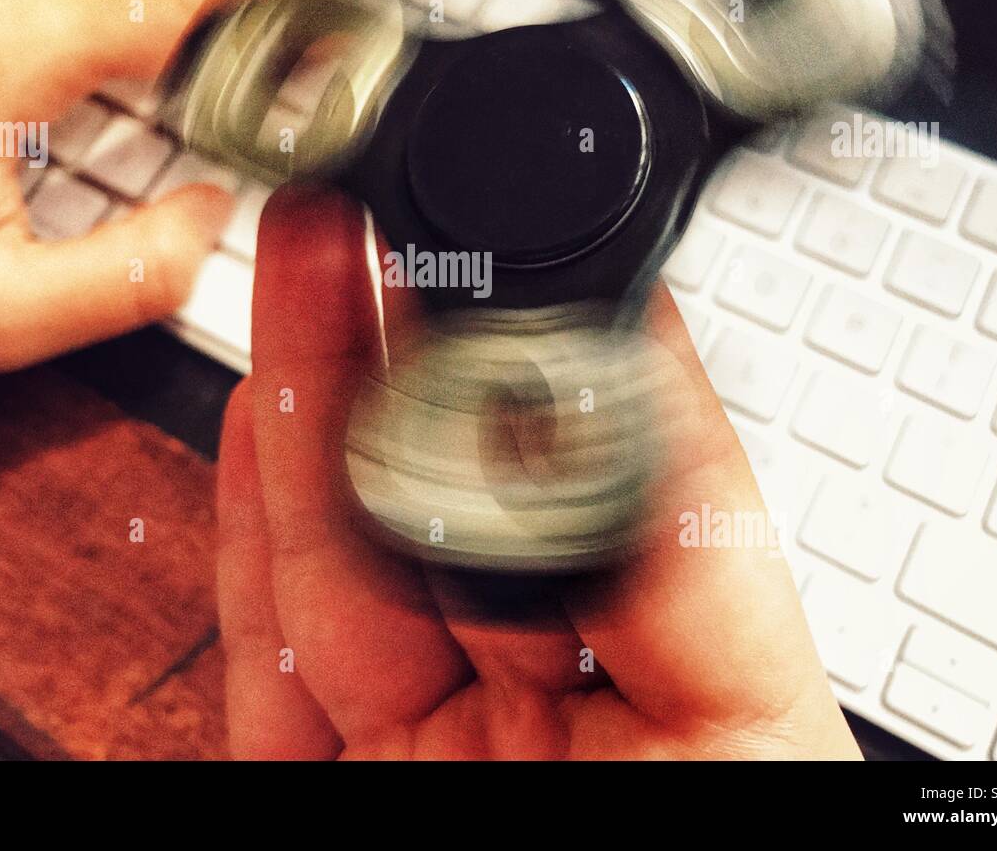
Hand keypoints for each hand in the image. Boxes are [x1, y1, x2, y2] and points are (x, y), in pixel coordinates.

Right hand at [214, 187, 861, 759]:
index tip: (509, 237)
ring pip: (340, 547)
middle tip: (370, 207)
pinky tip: (254, 421)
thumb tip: (636, 385)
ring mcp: (412, 745)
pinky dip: (252, 538)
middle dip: (397, 335)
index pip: (588, 491)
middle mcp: (530, 708)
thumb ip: (692, 561)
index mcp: (657, 686)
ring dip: (313, 394)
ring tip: (301, 256)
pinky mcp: (310, 789)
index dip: (536, 355)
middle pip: (443, 493)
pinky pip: (266, 657)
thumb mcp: (744, 738)